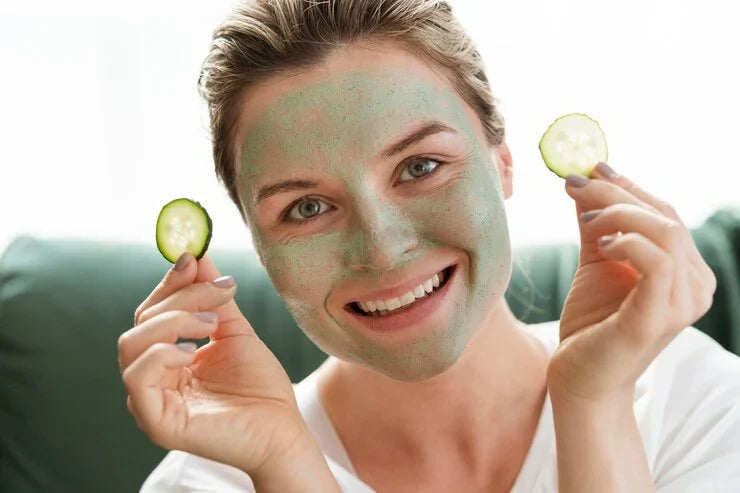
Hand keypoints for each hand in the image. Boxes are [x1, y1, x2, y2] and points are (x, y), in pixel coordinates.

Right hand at [118, 253, 309, 474]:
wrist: (282, 430)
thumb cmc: (260, 386)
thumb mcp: (234, 330)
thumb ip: (213, 297)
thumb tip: (195, 255)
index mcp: (168, 358)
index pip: (152, 312)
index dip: (169, 283)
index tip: (192, 257)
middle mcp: (154, 378)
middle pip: (141, 322)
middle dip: (181, 297)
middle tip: (220, 294)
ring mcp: (150, 400)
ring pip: (131, 344)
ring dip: (173, 321)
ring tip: (212, 325)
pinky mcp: (156, 421)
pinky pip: (137, 377)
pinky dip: (162, 353)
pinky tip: (193, 351)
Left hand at [547, 162, 716, 402]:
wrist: (581, 378)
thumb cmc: (592, 323)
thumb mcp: (596, 263)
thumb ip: (596, 226)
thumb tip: (582, 182)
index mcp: (685, 270)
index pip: (665, 213)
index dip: (630, 186)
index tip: (592, 168)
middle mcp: (695, 285)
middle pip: (665, 216)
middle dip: (616, 192)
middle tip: (575, 184)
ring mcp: (682, 304)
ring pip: (666, 232)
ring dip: (621, 214)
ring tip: (586, 220)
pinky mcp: (658, 318)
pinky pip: (656, 263)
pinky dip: (627, 243)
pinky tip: (600, 246)